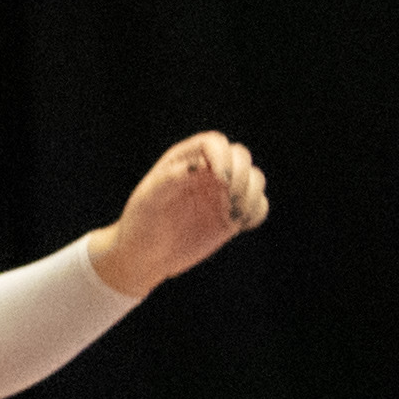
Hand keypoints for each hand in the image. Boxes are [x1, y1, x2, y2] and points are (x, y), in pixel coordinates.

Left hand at [88, 130, 270, 294]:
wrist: (144, 255)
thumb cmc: (140, 225)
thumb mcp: (147, 201)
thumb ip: (167, 179)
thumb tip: (195, 165)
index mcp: (185, 161)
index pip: (214, 143)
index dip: (223, 155)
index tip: (221, 178)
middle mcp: (207, 172)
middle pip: (240, 156)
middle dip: (242, 174)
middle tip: (231, 200)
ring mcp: (222, 193)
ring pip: (255, 179)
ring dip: (252, 194)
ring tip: (233, 216)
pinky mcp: (232, 215)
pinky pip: (259, 205)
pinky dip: (256, 212)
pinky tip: (240, 225)